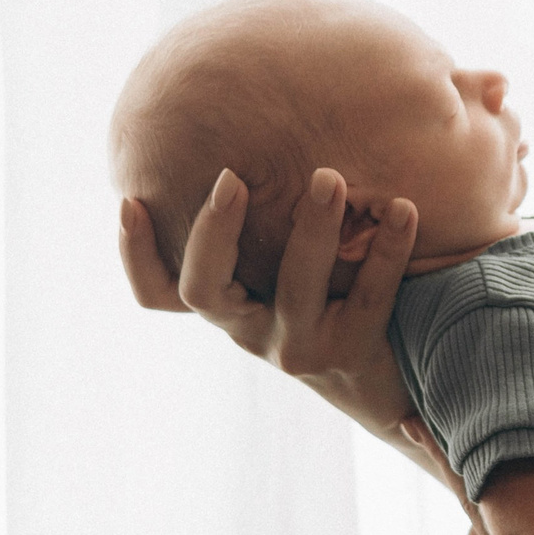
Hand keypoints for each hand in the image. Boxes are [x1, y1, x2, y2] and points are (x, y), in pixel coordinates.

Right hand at [118, 168, 432, 468]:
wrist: (385, 386)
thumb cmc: (327, 307)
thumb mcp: (281, 280)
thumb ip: (259, 233)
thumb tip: (235, 148)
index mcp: (228, 308)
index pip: (158, 294)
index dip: (135, 254)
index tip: (130, 200)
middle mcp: (251, 332)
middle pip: (205, 289)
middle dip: (213, 230)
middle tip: (232, 176)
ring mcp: (299, 346)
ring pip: (294, 286)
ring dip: (312, 228)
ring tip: (329, 178)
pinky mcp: (352, 351)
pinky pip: (370, 295)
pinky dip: (389, 250)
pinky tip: (403, 208)